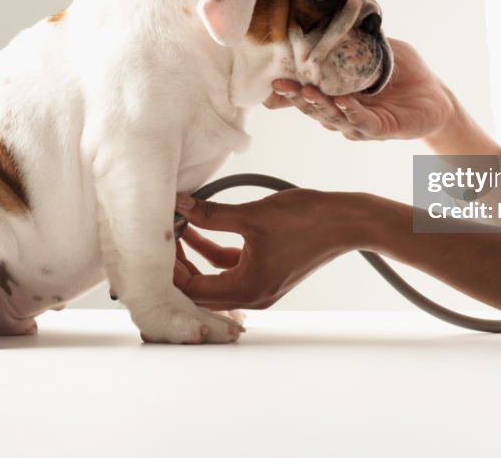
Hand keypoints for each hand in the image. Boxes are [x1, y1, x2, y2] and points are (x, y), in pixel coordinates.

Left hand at [172, 189, 363, 309]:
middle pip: (199, 289)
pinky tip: (199, 229)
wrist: (346, 220)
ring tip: (176, 228)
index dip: (169, 269)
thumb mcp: (252, 215)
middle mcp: (251, 296)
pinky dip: (213, 252)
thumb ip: (211, 214)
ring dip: (193, 257)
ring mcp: (259, 285)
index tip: (154, 245)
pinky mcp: (266, 272)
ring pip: (212, 278)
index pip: (191, 290)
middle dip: (178, 265)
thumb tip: (180, 204)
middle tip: (160, 237)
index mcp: (246, 290)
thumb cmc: (306, 221)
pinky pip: (229, 268)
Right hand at [264, 38, 455, 141]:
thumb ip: (353, 42)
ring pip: (334, 118)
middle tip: (281, 84)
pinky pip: (363, 123)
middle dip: (297, 97)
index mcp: (337, 93)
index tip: (271, 80)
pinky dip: (352, 113)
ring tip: (308, 91)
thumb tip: (330, 22)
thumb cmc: (404, 71)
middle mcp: (343, 112)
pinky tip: (343, 101)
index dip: (288, 90)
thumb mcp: (377, 49)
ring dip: (320, 105)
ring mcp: (360, 123)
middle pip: (314, 108)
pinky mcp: (382, 129)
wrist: (436, 93)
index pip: (307, 92)